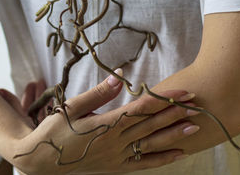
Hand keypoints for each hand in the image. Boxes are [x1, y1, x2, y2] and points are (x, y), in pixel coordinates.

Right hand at [4, 70, 198, 174]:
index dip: (164, 100)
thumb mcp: (72, 107)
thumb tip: (120, 74)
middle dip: (174, 114)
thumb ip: (99, 92)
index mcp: (106, 125)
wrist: (43, 162)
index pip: (141, 109)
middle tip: (197, 105)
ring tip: (194, 128)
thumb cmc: (56, 131)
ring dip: (173, 136)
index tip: (182, 92)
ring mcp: (117, 157)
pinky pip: (143, 164)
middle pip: (151, 126)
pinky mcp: (116, 167)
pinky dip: (162, 159)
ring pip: (151, 145)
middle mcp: (115, 142)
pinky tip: (177, 154)